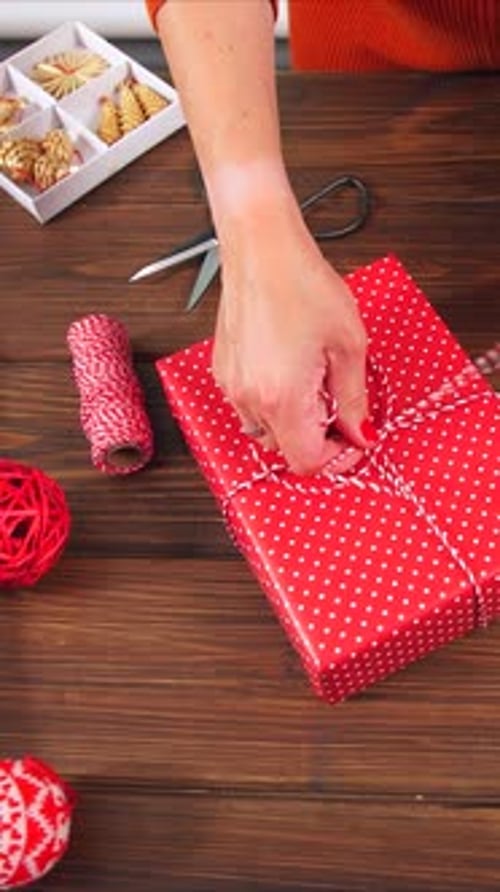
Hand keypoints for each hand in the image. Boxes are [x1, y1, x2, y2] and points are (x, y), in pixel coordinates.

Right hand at [212, 196, 374, 474]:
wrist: (261, 246)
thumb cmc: (302, 283)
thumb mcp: (349, 344)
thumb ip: (354, 399)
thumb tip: (360, 433)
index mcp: (282, 397)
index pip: (306, 461)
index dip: (335, 459)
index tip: (352, 440)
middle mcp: (250, 398)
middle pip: (284, 450)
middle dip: (315, 438)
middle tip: (338, 408)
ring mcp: (231, 385)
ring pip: (264, 431)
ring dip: (291, 423)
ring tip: (313, 385)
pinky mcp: (223, 370)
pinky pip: (248, 406)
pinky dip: (271, 403)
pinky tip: (289, 371)